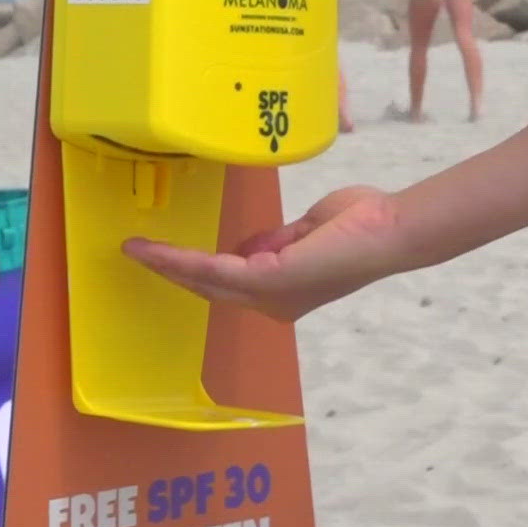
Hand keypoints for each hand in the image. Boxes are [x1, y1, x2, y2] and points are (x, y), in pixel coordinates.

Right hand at [122, 185, 407, 322]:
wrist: (390, 230)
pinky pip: (216, 269)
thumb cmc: (362, 224)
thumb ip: (277, 241)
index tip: (165, 253)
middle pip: (210, 287)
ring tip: (137, 249)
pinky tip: (160, 251)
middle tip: (136, 252)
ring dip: (168, 264)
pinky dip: (184, 260)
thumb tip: (249, 246)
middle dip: (171, 270)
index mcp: (284, 291)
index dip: (195, 268)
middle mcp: (275, 302)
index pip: (230, 281)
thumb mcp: (307, 230)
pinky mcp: (271, 281)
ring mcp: (272, 296)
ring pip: (206, 280)